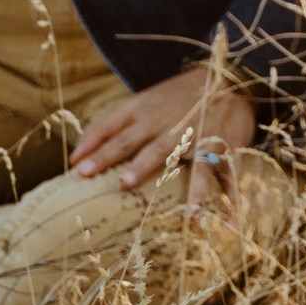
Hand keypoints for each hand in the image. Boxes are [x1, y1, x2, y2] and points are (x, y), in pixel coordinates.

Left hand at [67, 63, 257, 208]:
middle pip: (158, 148)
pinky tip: (228, 226)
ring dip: (194, 189)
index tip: (80, 170)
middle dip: (142, 165)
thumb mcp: (137, 103)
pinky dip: (232, 201)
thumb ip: (105, 129)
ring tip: (187, 213)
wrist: (225, 79)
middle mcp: (177, 127)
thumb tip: (73, 158)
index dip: (101, 151)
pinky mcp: (229, 150)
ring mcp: (206, 139)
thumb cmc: (173, 98)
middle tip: (124, 183)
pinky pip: (232, 177)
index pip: (122, 134)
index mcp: (150, 115)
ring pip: (200, 164)